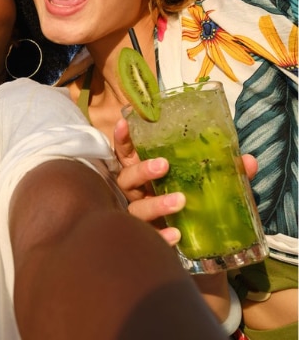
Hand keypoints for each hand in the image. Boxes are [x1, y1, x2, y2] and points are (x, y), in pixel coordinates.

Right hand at [114, 118, 258, 246]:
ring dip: (155, 203)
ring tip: (180, 201)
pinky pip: (151, 237)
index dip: (122, 139)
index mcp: (146, 175)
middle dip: (142, 170)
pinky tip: (176, 233)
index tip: (124, 123)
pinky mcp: (153, 237)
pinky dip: (162, 235)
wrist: (206, 247)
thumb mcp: (212, 185)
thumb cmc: (199, 204)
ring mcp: (144, 217)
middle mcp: (139, 193)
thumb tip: (248, 160)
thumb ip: (227, 172)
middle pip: (126, 178)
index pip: (127, 154)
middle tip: (164, 165)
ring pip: (136, 209)